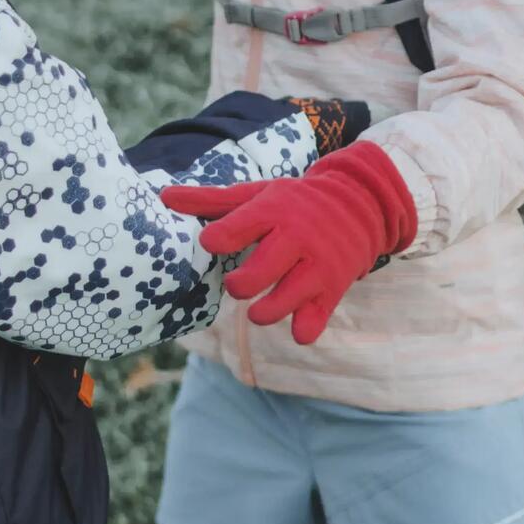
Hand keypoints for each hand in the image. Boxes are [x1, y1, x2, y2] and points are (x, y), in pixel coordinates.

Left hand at [160, 143, 417, 344]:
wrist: (360, 204)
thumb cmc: (295, 203)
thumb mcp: (257, 194)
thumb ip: (210, 201)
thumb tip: (163, 198)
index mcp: (272, 210)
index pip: (229, 232)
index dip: (215, 241)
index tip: (214, 243)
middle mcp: (296, 237)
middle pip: (252, 278)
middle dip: (239, 286)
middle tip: (241, 284)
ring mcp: (317, 266)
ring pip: (279, 306)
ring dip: (262, 313)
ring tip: (259, 307)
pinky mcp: (334, 289)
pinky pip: (312, 323)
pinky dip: (301, 329)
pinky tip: (295, 320)